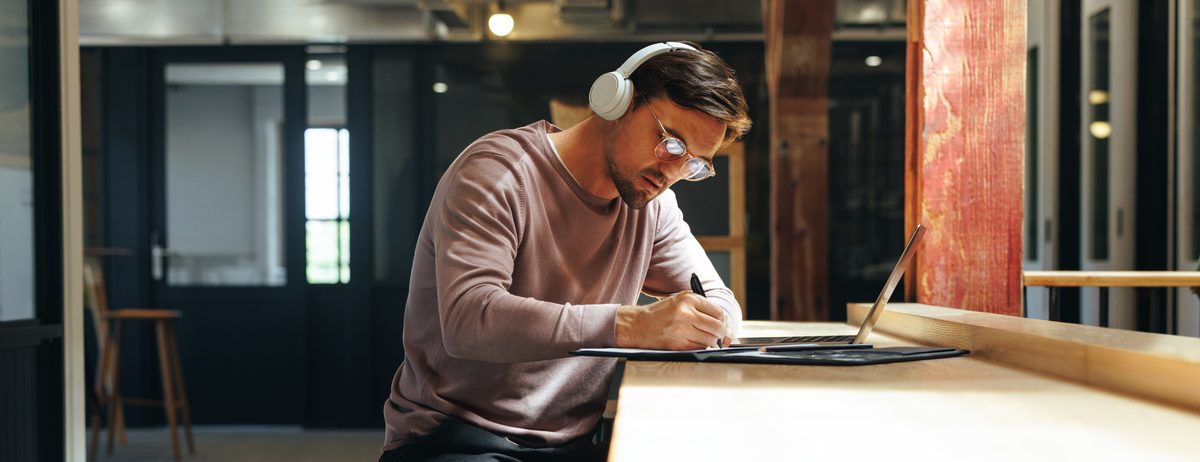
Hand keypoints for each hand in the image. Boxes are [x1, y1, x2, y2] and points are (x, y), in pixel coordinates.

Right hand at [614, 292, 729, 349]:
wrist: (638, 325)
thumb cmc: (661, 314)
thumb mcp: (681, 302)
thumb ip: (702, 309)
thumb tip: (725, 326)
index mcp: (689, 298)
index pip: (719, 312)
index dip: (724, 322)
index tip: (723, 326)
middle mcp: (686, 312)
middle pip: (717, 327)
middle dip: (721, 334)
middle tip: (718, 336)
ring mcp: (681, 329)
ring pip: (710, 340)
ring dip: (710, 342)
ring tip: (701, 337)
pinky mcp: (678, 343)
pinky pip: (700, 348)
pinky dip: (700, 347)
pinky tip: (692, 342)